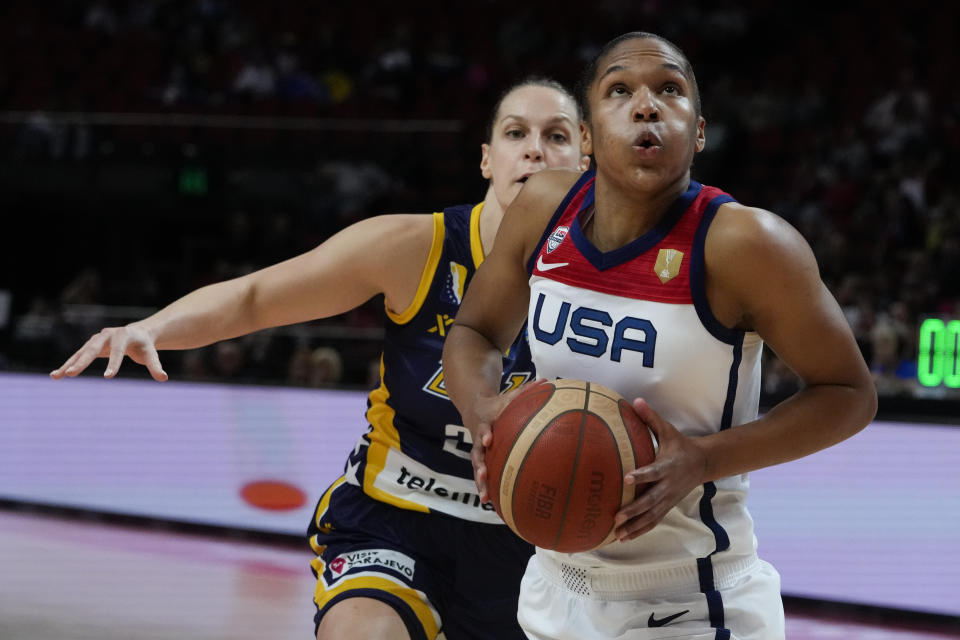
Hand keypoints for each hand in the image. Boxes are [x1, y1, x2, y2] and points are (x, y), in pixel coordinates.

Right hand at [49, 323, 167, 381]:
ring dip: (69, 364)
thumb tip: (164, 378)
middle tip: (72, 374)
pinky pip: (77, 356)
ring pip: (81, 352)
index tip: (109, 377)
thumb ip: (155, 366)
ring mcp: (96, 339)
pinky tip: (56, 375)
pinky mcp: (90, 346)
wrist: (136, 333)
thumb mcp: (151, 354)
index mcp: (124, 335)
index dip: (114, 363)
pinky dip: (68, 365)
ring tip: (57, 376)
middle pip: (93, 348)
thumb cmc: (145, 346)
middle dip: (82, 362)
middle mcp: (107, 335)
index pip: (118, 351)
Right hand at [468, 379, 544, 500]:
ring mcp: (478, 450)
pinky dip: (484, 487)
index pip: (484, 427)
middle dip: (479, 464)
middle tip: (484, 474)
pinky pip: (481, 474)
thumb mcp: (509, 396)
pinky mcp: (481, 459)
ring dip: (480, 481)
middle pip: (476, 452)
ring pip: (477, 467)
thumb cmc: (497, 404)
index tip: (488, 439)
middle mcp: (479, 437)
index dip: (485, 433)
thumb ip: (526, 391)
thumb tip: (548, 382)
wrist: (474, 408)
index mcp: (485, 422)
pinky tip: (490, 502)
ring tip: (484, 496)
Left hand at [613, 398, 707, 541]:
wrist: (703, 463)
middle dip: (634, 509)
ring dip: (635, 526)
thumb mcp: (668, 430)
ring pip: (652, 516)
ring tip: (618, 534)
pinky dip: (640, 530)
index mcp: (668, 466)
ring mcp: (669, 499)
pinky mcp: (668, 506)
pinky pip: (653, 521)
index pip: (653, 472)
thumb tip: (636, 400)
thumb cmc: (680, 445)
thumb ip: (651, 418)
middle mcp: (668, 486)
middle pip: (651, 501)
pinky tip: (625, 537)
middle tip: (617, 516)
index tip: (625, 478)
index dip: (640, 476)